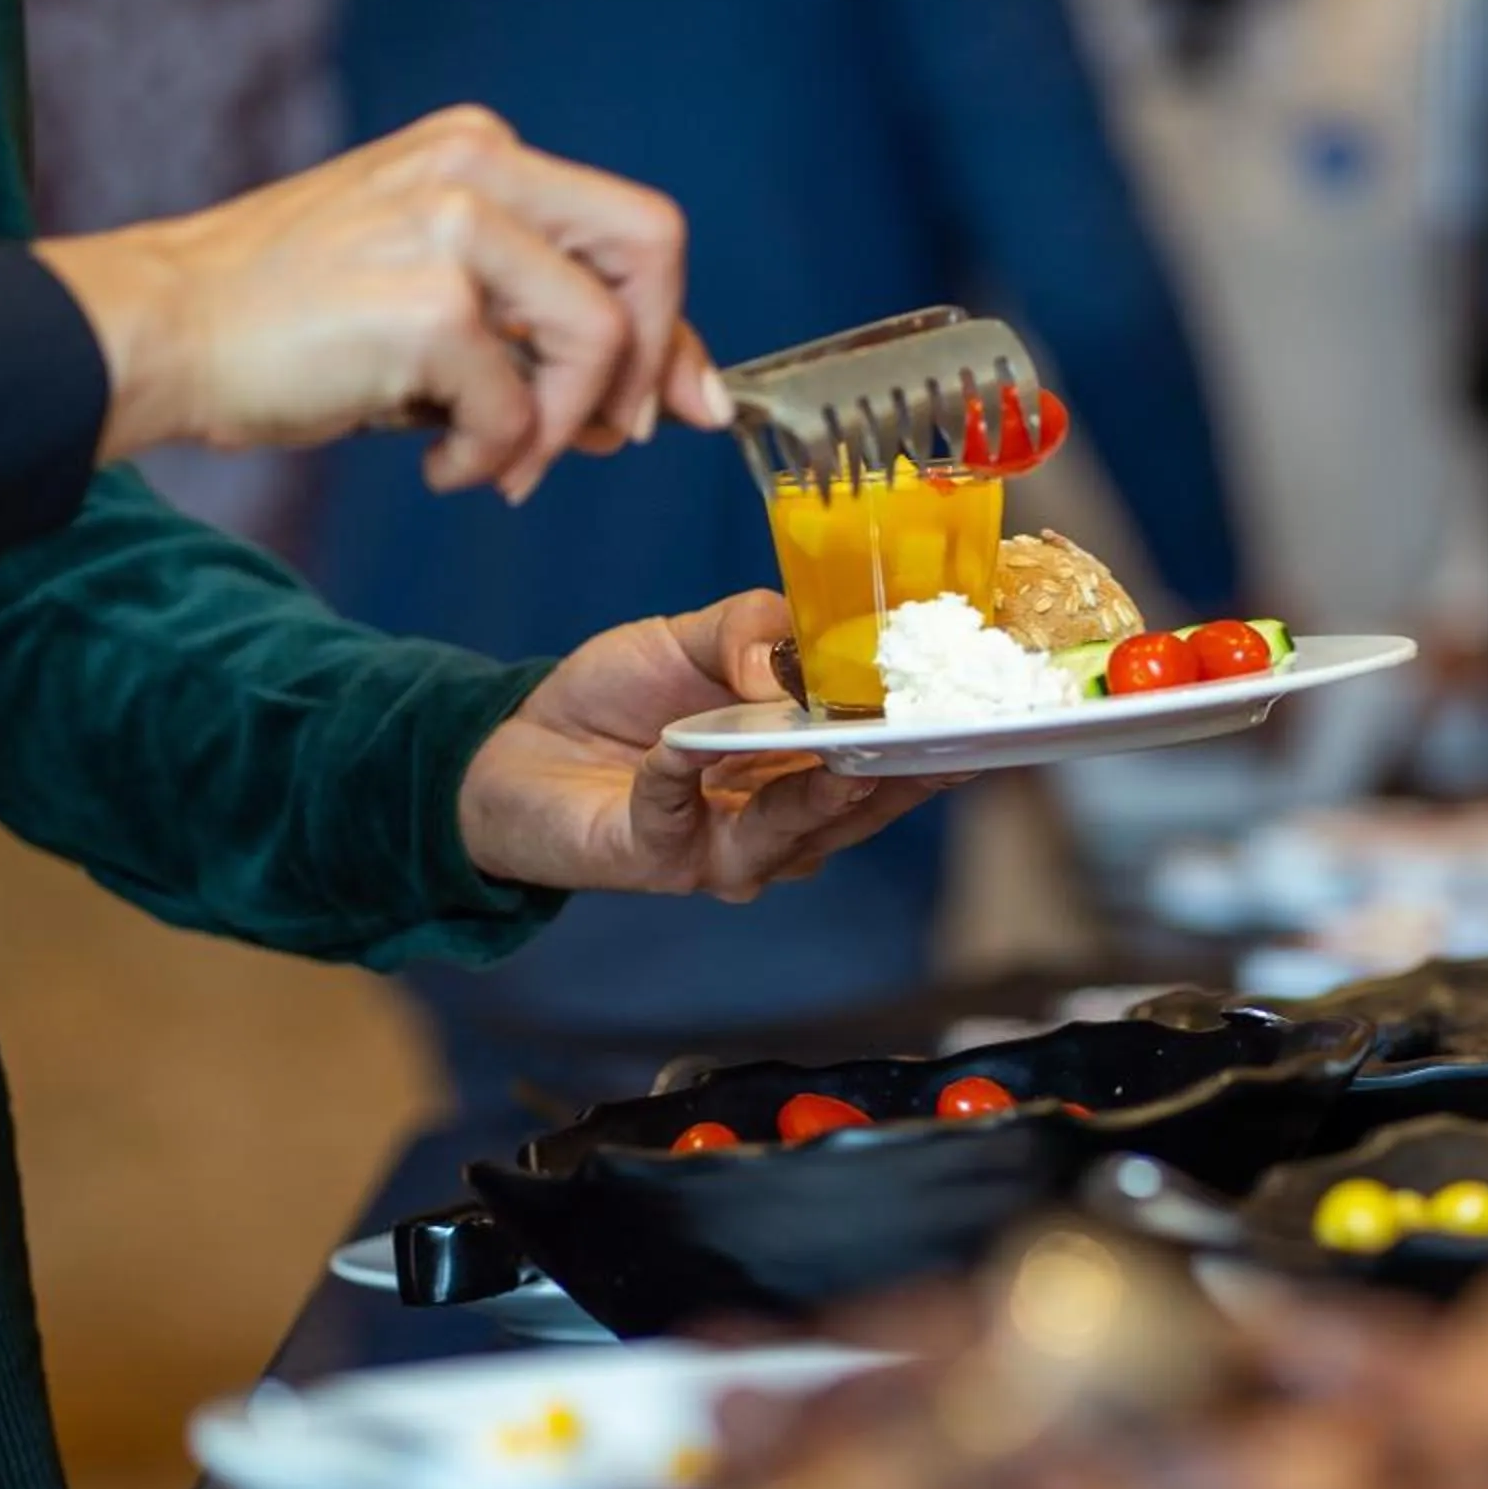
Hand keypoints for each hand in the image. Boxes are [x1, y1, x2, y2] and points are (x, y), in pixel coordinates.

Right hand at [32, 106, 733, 502]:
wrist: (165, 332)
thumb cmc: (300, 322)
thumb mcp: (444, 296)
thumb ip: (552, 326)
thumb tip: (685, 397)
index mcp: (483, 153)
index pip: (637, 227)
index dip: (674, 327)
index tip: (674, 404)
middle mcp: (478, 168)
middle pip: (652, 248)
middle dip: (649, 360)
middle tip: (603, 438)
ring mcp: (452, 228)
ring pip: (598, 338)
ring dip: (561, 428)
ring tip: (495, 463)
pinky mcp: (428, 305)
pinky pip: (518, 409)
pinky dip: (490, 459)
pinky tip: (438, 465)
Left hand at [458, 590, 951, 900]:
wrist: (512, 747)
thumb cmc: (617, 697)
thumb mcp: (689, 636)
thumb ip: (746, 629)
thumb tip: (784, 658)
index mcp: (803, 765)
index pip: (883, 763)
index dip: (928, 745)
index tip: (976, 722)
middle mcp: (778, 820)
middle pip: (857, 811)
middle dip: (896, 783)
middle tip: (932, 751)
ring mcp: (724, 849)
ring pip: (789, 832)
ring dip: (815, 798)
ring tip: (841, 763)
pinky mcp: (660, 859)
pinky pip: (679, 818)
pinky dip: (679, 778)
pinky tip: (676, 746)